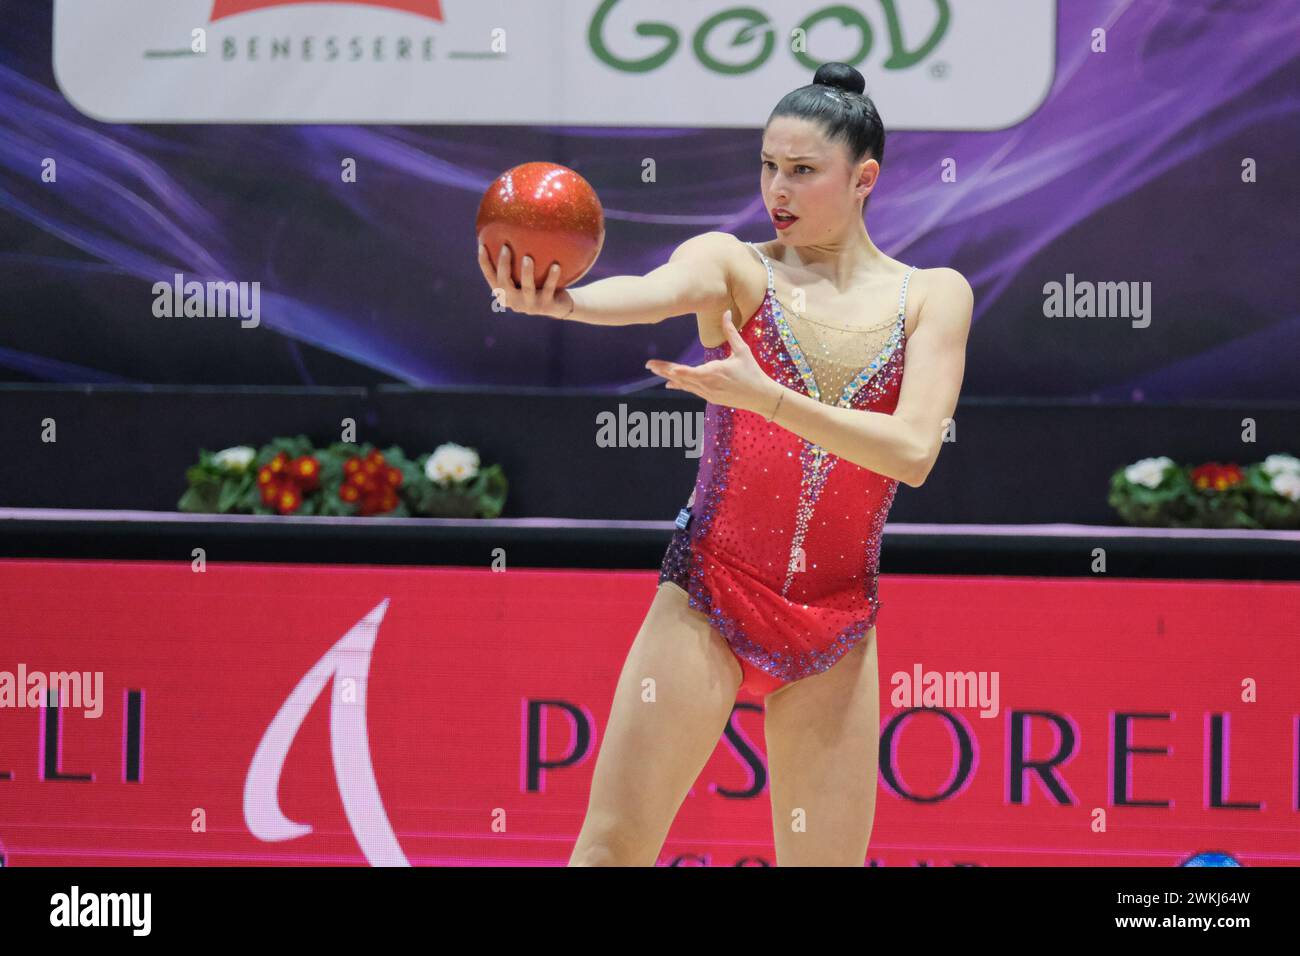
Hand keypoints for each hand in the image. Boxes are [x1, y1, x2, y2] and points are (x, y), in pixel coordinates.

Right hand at [477, 241, 572, 318]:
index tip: (482, 246)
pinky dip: (552, 277)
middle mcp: (514, 302)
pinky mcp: (546, 306)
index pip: (490, 277)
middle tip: (506, 247)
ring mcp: (530, 305)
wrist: (559, 306)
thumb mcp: (526, 274)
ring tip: (528, 258)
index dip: (484, 263)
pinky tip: (556, 265)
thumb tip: (510, 228)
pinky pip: (549, 289)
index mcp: (504, 294)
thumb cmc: (539, 283)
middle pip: (504, 283)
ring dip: (526, 273)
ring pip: (526, 288)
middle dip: (503, 265)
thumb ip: (516, 260)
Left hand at [645, 310, 782, 416]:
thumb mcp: (742, 350)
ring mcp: (708, 393)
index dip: (675, 371)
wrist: (760, 396)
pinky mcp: (710, 398)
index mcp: (715, 372)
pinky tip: (669, 382)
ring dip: (669, 376)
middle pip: (681, 377)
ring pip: (684, 384)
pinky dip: (680, 385)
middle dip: (664, 370)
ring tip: (655, 369)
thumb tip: (727, 312)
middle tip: (649, 364)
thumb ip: (731, 331)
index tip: (664, 368)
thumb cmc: (752, 372)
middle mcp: (708, 384)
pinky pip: (691, 390)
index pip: (690, 372)